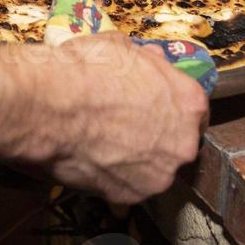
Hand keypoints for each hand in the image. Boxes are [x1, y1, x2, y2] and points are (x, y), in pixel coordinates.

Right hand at [39, 33, 209, 204]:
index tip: (152, 108)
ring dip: (135, 162)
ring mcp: (158, 175)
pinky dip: (112, 179)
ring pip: (152, 170)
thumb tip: (149, 60)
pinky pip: (125, 189)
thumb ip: (145, 61)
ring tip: (103, 146)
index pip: (194, 112)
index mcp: (189, 103)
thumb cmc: (86, 69)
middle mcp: (183, 144)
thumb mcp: (121, 47)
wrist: (50, 104)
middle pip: (177, 144)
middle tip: (124, 127)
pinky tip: (92, 163)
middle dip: (156, 138)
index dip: (170, 108)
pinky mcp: (130, 197)